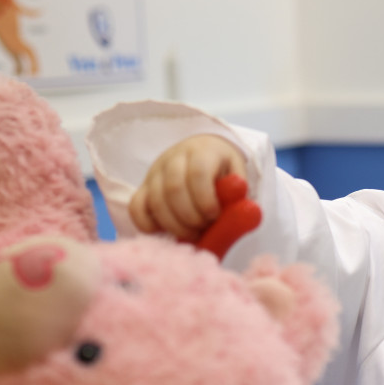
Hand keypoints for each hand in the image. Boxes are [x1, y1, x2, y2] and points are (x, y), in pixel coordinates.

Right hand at [128, 134, 247, 242]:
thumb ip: (240, 195)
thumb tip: (246, 213)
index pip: (198, 172)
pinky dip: (148, 225)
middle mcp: (175, 157)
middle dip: (190, 217)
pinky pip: (136, 207)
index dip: (205, 199)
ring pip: (155, 200)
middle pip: (173, 188)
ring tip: (191, 233)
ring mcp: (156, 172)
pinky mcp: (143, 187)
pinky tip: (165, 231)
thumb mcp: (238, 177)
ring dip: (174, 225)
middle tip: (203, 228)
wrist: (204, 155)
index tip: (214, 215)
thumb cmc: (224, 173)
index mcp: (203, 151)